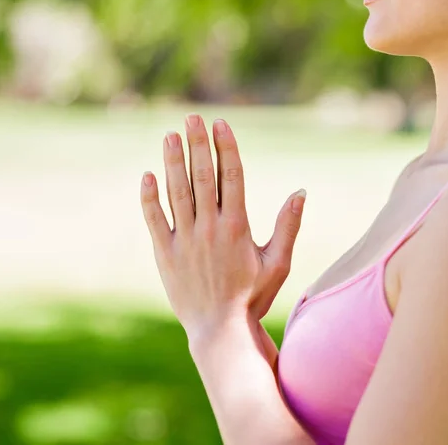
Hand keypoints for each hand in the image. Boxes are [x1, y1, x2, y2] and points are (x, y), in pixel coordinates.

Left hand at [140, 114, 305, 339]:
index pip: (230, 176)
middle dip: (197, 144)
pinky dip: (149, 198)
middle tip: (192, 118)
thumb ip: (288, 226)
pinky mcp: (166, 254)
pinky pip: (155, 220)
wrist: (221, 330)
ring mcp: (185, 240)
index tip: (220, 124)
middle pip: (201, 177)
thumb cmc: (253, 296)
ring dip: (172, 162)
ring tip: (170, 135)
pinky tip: (147, 175)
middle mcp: (209, 228)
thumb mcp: (278, 263)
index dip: (225, 147)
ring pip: (177, 193)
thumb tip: (300, 192)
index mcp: (237, 227)